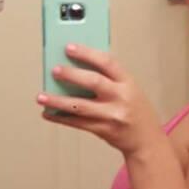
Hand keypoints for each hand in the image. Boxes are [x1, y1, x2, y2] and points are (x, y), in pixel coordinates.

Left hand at [37, 43, 162, 159]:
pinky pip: (78, 123)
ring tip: (41, 96)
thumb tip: (77, 68)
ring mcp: (112, 115)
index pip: (107, 63)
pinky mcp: (103, 131)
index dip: (87, 53)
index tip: (69, 48)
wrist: (147, 140)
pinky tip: (48, 113)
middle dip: (71, 75)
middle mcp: (121, 97)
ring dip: (58, 101)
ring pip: (80, 106)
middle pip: (93, 82)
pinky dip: (61, 118)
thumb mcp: (130, 90)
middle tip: (54, 70)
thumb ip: (110, 79)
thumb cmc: (137, 111)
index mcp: (128, 82)